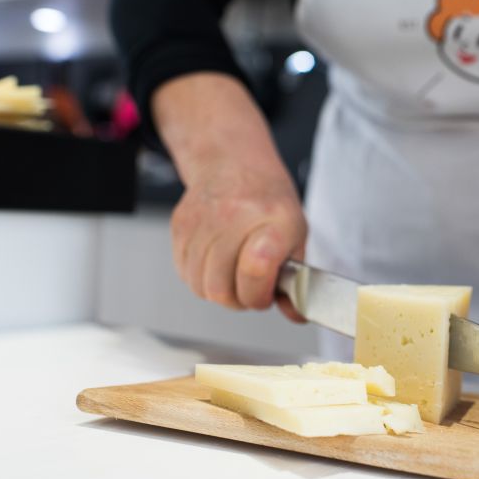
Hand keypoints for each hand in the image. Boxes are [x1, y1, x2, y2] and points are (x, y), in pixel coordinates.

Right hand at [153, 73, 308, 321]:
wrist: (234, 164)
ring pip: (200, 286)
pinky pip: (184, 272)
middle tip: (252, 289)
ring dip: (219, 291)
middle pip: (222, 288)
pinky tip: (217, 264)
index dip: (260, 293)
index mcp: (273, 220)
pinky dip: (201, 278)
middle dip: (239, 300)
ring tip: (235, 275)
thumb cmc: (269, 203)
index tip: (268, 294)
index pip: (256, 268)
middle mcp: (234, 217)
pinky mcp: (180, 225)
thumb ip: (298, 280)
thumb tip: (297, 314)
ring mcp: (203, 220)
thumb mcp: (297, 235)